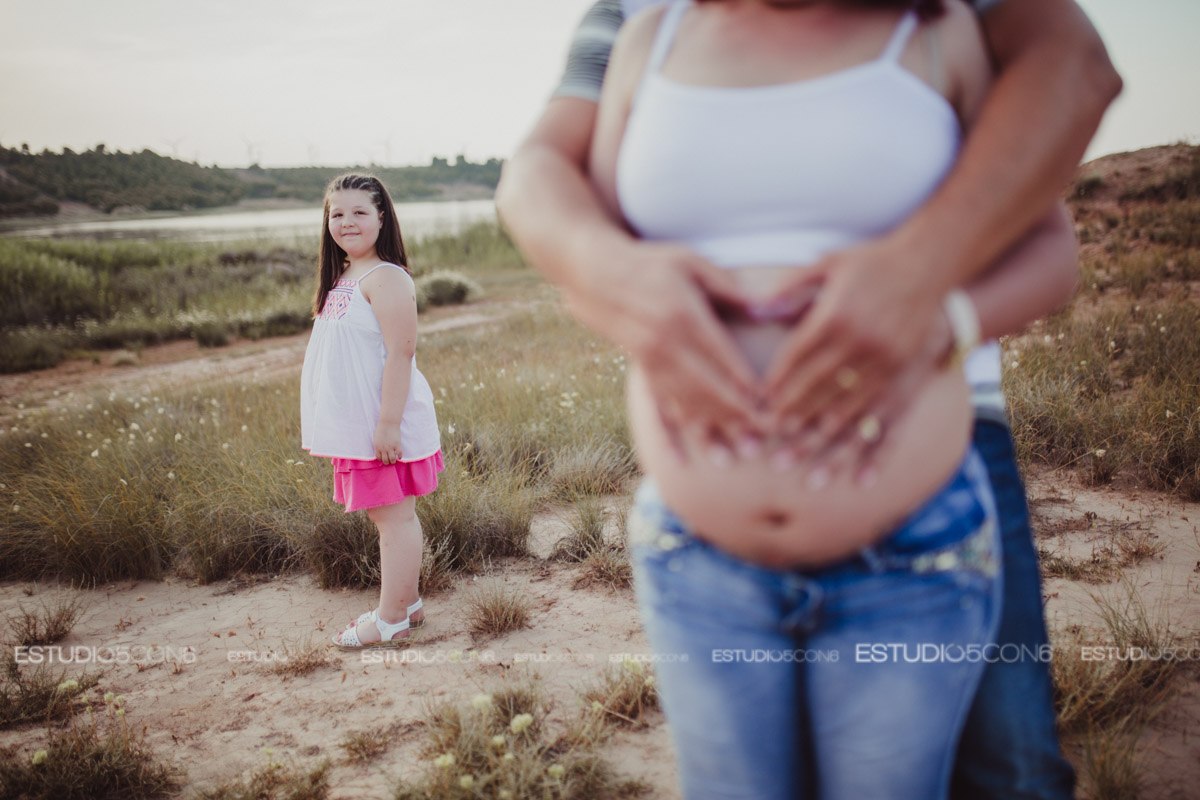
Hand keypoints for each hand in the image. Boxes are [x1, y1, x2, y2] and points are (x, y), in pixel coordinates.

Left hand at [373, 422, 403, 464]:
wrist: (388, 423)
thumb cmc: (381, 429)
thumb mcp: (376, 438)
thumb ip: (377, 445)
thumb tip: (380, 450)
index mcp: (377, 447)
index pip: (379, 458)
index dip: (381, 459)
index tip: (384, 458)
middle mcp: (383, 449)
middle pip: (385, 460)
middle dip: (387, 462)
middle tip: (389, 461)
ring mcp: (390, 447)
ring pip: (392, 459)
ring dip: (393, 461)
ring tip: (394, 460)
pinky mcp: (397, 445)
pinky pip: (399, 454)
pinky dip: (400, 456)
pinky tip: (399, 456)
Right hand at [562, 240, 767, 459]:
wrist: (597, 274)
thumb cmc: (653, 264)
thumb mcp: (693, 263)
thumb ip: (730, 289)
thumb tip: (767, 308)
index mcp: (684, 316)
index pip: (723, 359)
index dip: (747, 385)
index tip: (771, 406)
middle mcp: (666, 346)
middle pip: (707, 389)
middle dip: (736, 418)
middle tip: (763, 441)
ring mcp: (651, 363)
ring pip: (685, 404)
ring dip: (710, 431)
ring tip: (733, 457)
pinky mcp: (642, 372)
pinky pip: (657, 407)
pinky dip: (668, 435)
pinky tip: (678, 460)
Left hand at [763, 237, 946, 457]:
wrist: (930, 266)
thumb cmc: (871, 265)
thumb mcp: (828, 266)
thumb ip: (790, 289)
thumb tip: (756, 310)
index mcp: (835, 317)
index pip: (795, 358)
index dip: (774, 383)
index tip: (756, 403)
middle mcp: (859, 346)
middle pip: (814, 391)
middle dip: (788, 418)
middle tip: (766, 440)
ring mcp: (885, 367)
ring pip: (845, 413)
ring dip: (819, 441)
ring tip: (797, 465)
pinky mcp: (906, 381)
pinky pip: (888, 425)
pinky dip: (873, 455)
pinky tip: (859, 480)